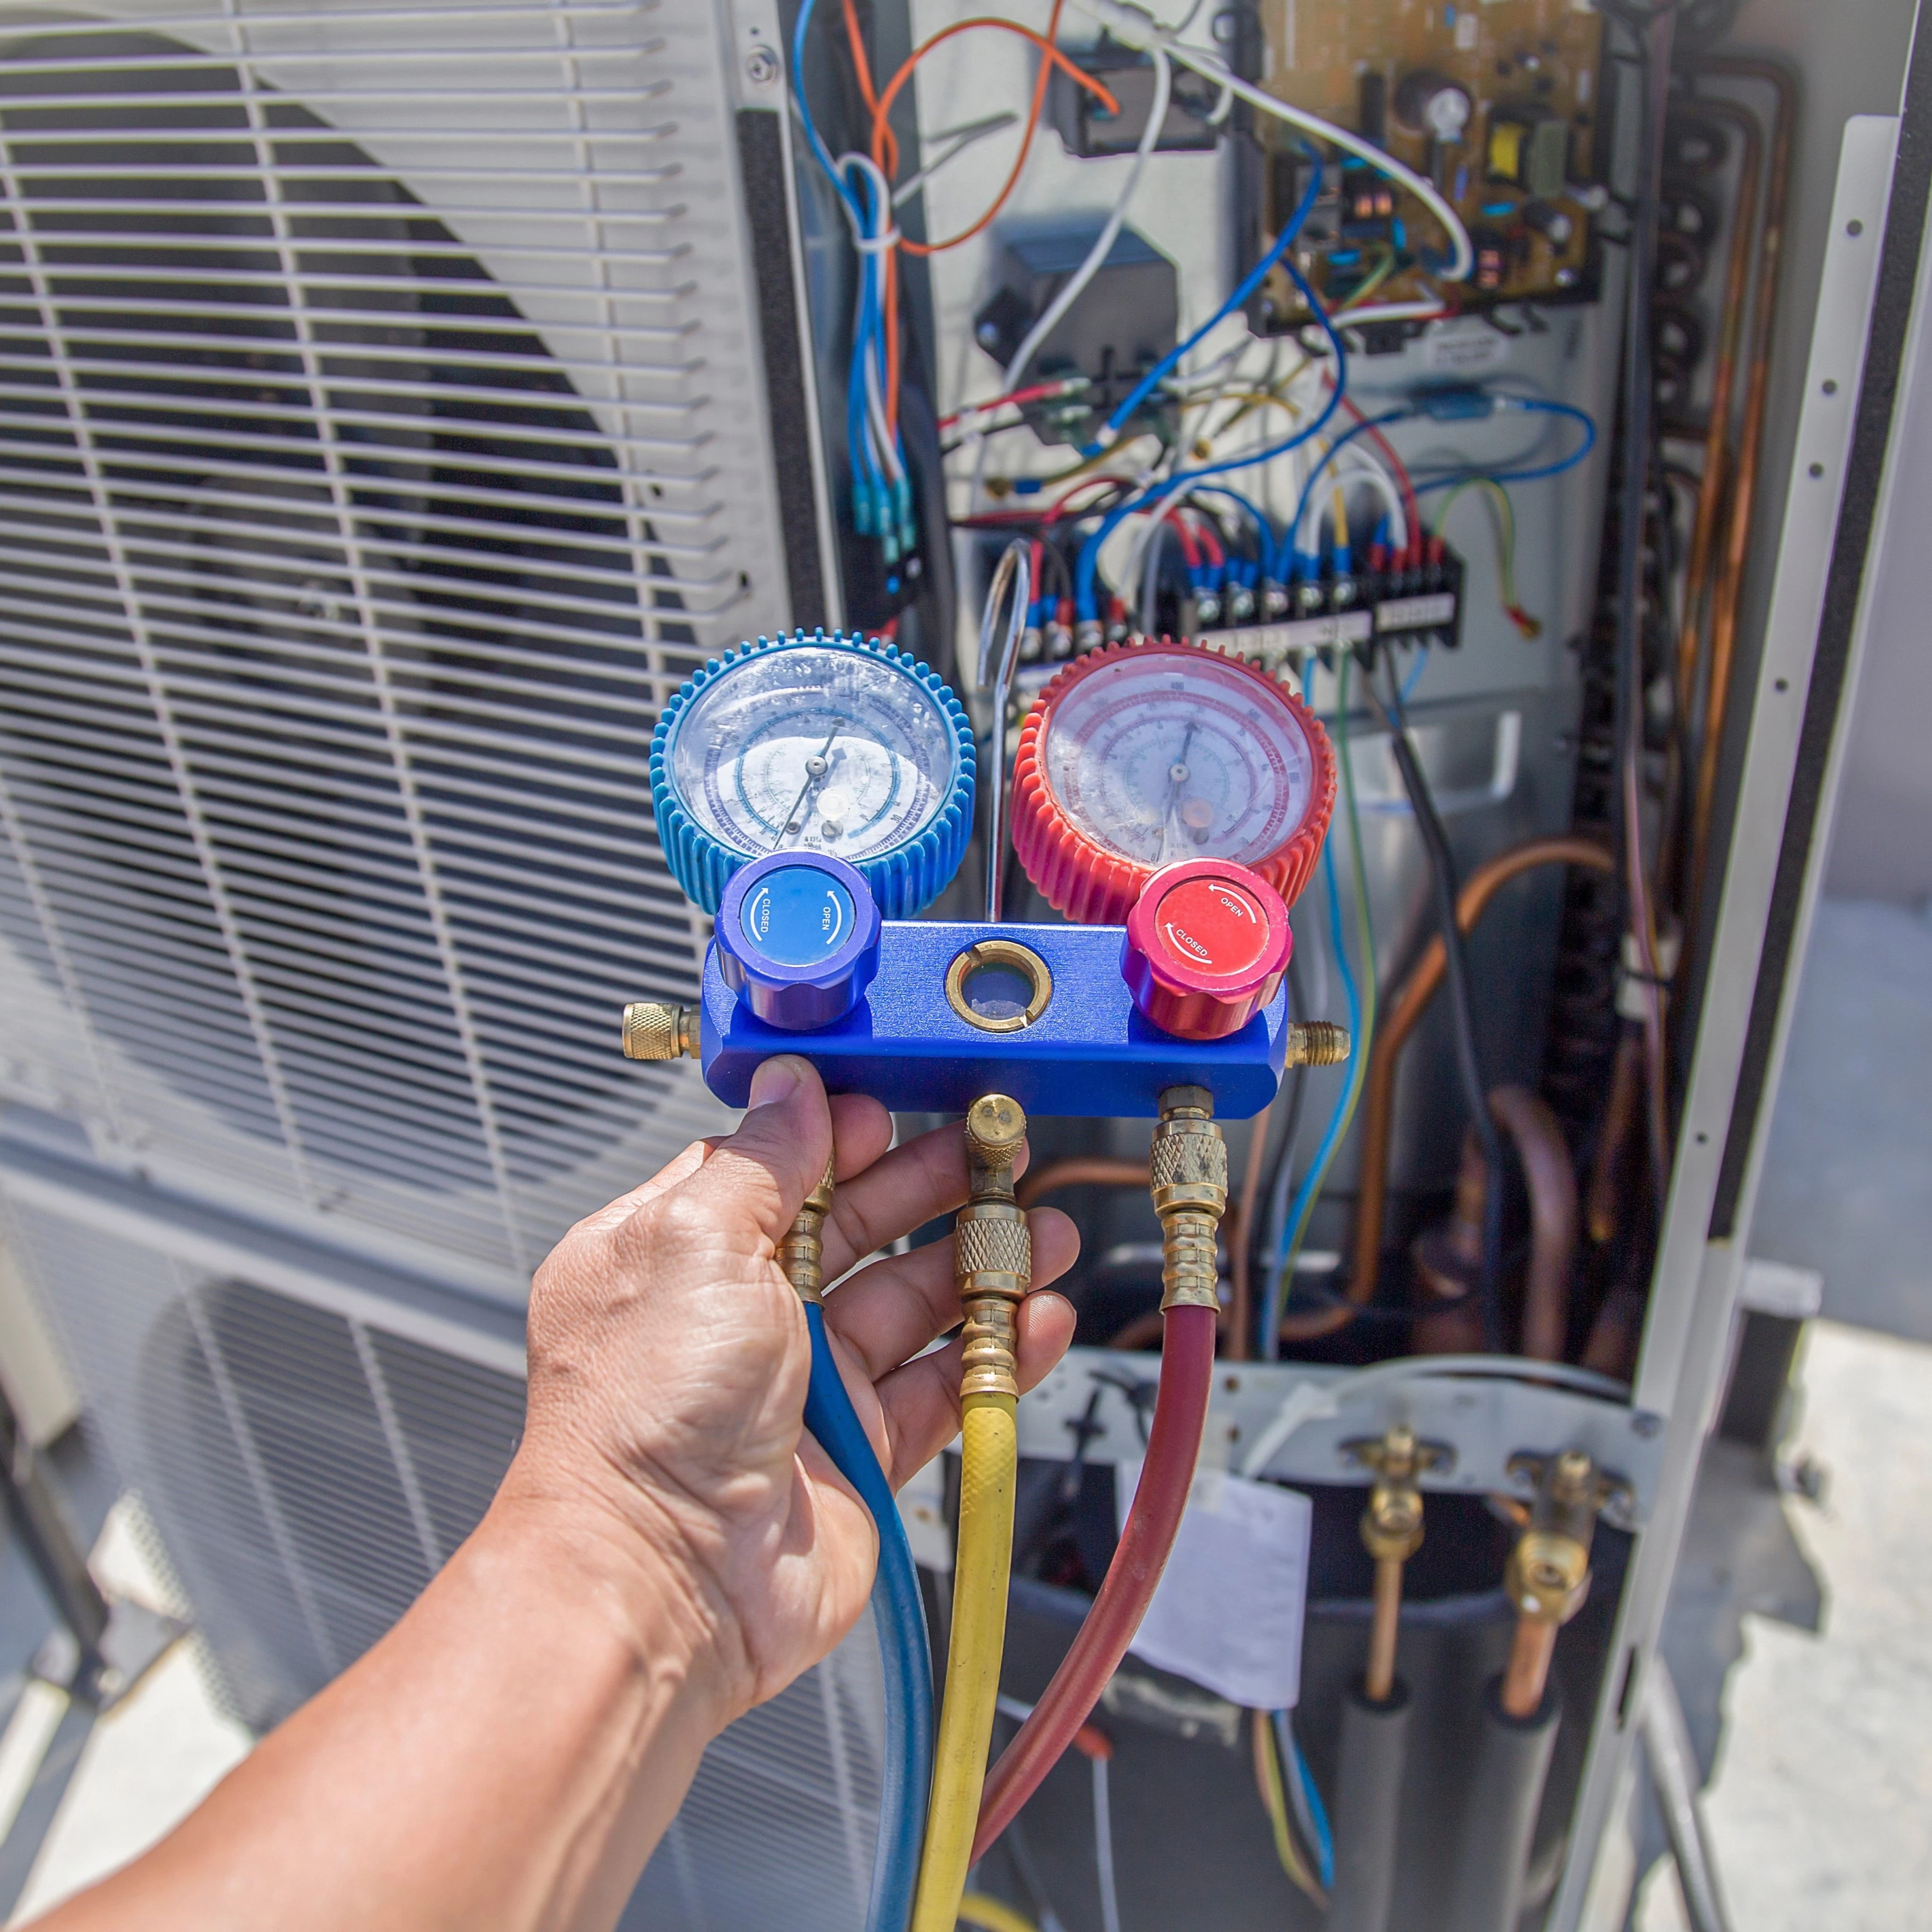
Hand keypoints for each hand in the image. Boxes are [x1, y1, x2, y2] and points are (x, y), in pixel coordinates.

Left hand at [500, 1056, 1078, 1726]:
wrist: (663, 1583)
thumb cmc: (648, 1415)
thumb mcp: (695, 1241)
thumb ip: (760, 1159)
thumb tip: (792, 1082)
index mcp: (679, 1253)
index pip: (774, 1167)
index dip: (843, 1133)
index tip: (906, 1104)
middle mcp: (739, 1316)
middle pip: (857, 1227)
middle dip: (932, 1185)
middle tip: (1000, 1151)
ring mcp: (803, 1387)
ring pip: (912, 1304)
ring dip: (984, 1263)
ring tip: (1048, 1230)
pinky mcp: (860, 1452)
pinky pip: (944, 1387)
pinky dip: (1000, 1352)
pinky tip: (1043, 1316)